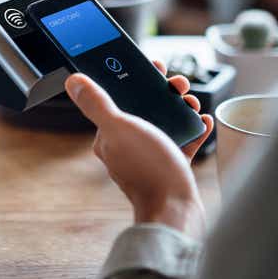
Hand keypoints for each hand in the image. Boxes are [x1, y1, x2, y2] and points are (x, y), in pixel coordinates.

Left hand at [65, 61, 213, 234]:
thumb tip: (73, 81)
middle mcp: (127, 146)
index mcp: (109, 136)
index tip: (154, 67)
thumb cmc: (148, 170)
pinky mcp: (171, 167)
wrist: (177, 210)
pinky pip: (183, 141)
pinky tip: (204, 122)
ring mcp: (150, 157)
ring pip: (166, 123)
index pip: (118, 99)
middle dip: (164, 92)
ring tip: (193, 104)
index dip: (135, 80)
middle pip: (145, 108)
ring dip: (181, 108)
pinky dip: (194, 130)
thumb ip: (97, 104)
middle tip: (179, 84)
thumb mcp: (120, 128)